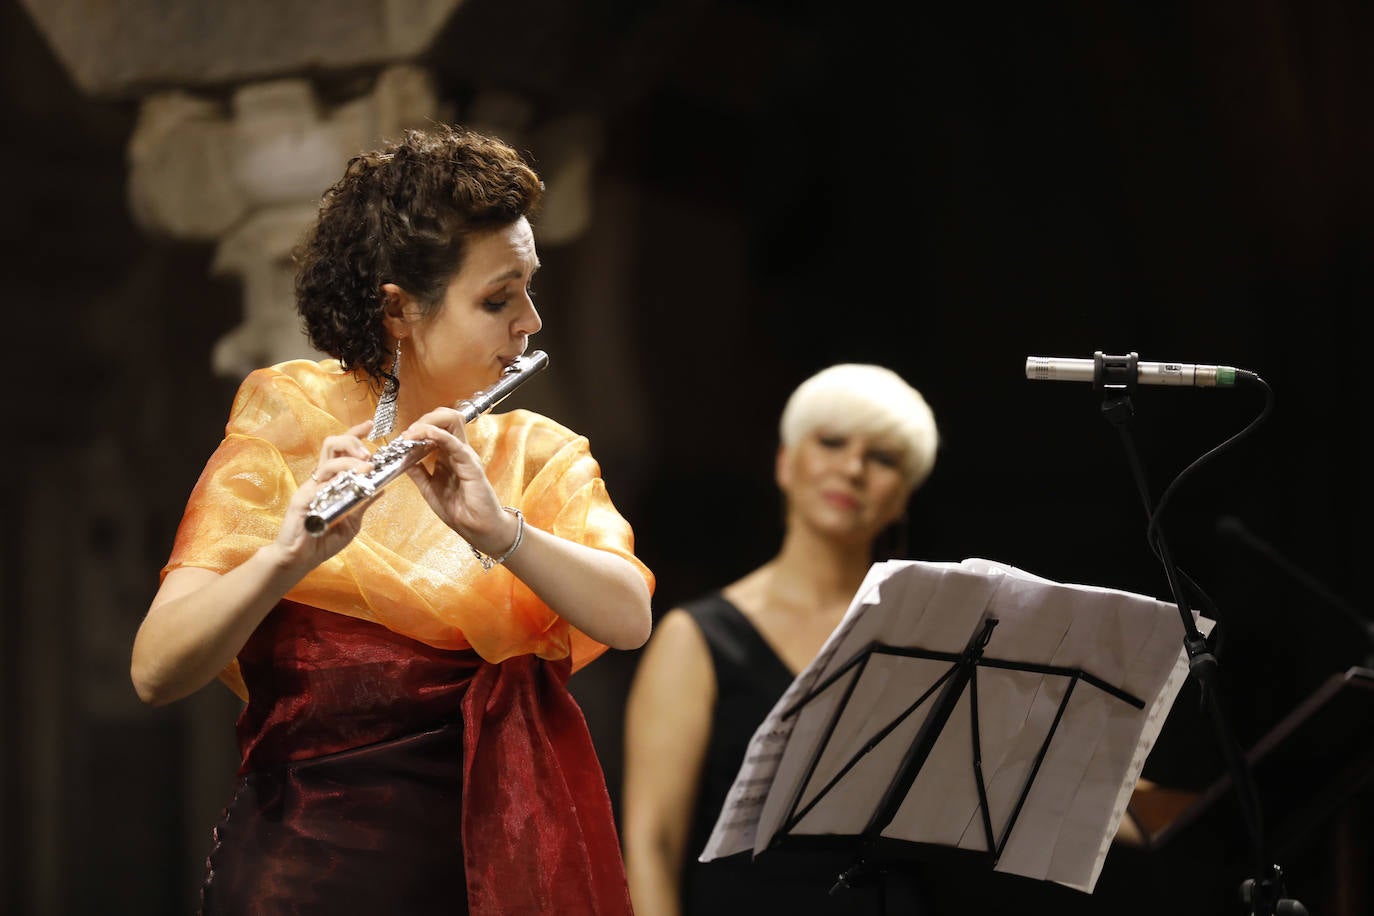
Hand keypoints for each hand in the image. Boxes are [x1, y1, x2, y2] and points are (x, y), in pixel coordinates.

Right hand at [271, 420, 374, 570]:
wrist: (300, 560)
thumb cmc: (324, 541)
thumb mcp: (352, 521)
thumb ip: (364, 503)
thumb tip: (383, 487)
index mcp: (331, 481)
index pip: (342, 450)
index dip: (355, 435)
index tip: (370, 426)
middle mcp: (320, 479)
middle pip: (332, 444)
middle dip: (353, 441)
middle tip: (370, 454)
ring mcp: (311, 487)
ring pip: (329, 459)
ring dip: (351, 459)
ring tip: (368, 466)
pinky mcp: (303, 499)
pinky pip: (321, 482)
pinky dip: (339, 479)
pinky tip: (352, 483)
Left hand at [401, 408, 517, 555]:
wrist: (478, 529)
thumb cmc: (460, 511)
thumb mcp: (430, 489)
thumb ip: (418, 472)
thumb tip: (402, 458)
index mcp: (449, 455)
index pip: (438, 426)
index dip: (419, 426)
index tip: (402, 438)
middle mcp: (458, 451)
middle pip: (446, 418)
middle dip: (423, 419)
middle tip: (407, 433)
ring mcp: (466, 455)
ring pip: (452, 422)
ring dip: (429, 423)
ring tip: (411, 433)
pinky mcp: (471, 465)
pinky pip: (455, 444)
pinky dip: (439, 435)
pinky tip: (425, 435)